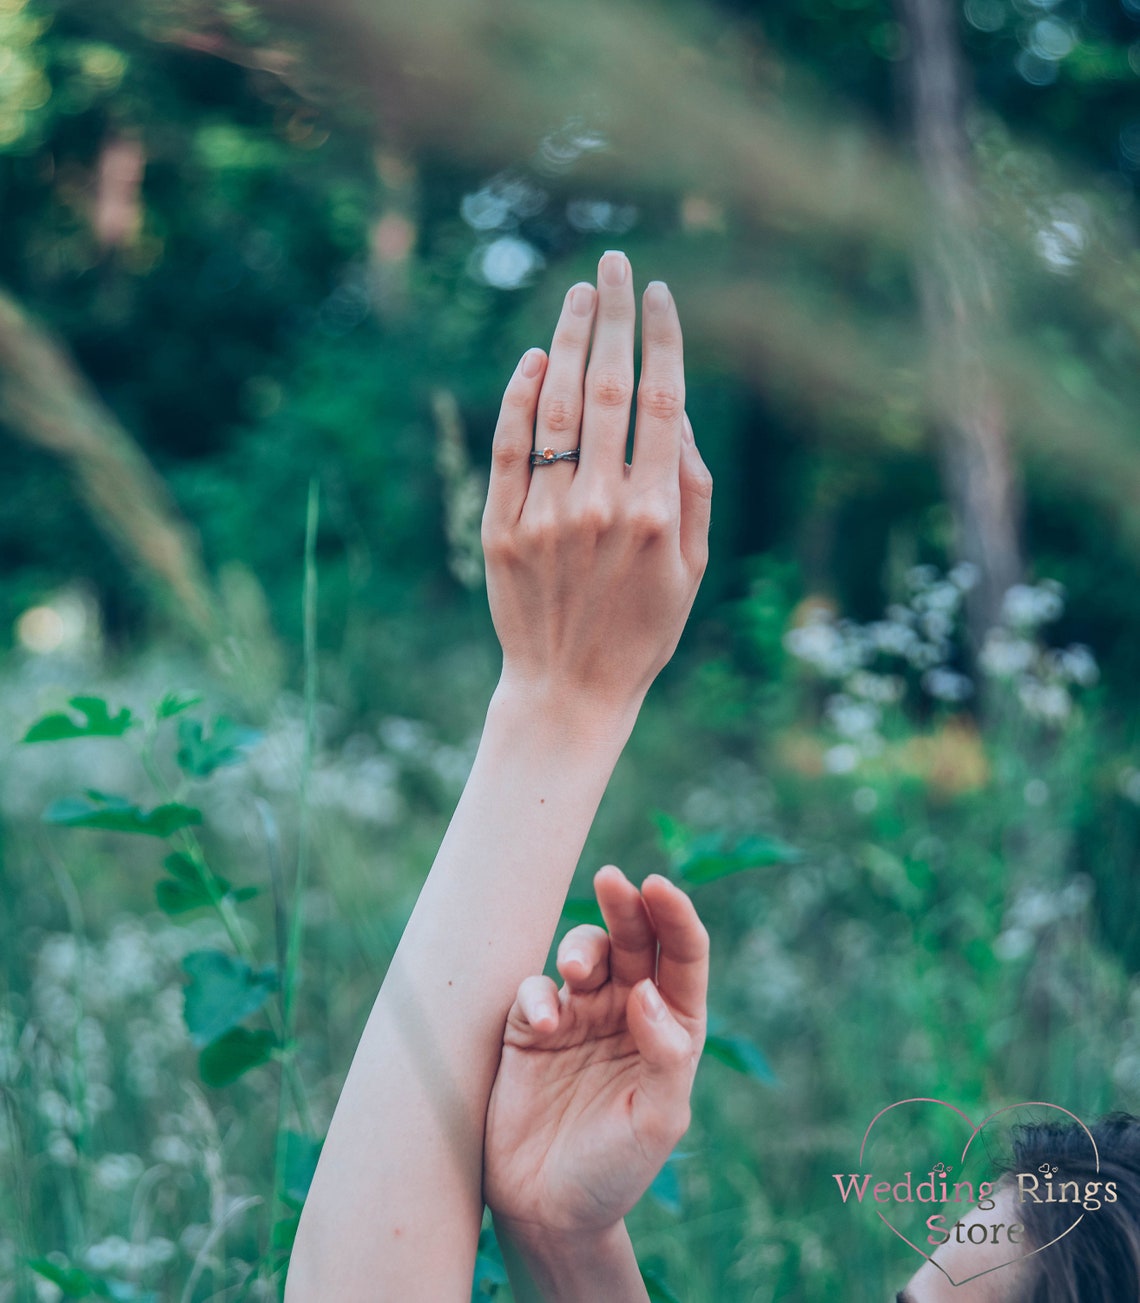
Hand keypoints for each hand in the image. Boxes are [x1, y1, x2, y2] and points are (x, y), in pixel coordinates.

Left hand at [482, 251, 712, 721]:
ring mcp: (545, 517)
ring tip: (579, 294)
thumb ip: (691, 486)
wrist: (569, 688)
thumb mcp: (692, 567)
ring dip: (569, 341)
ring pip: (557, 408)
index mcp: (656, 513)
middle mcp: (600, 506)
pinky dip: (519, 398)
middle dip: (614, 317)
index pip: (662, 401)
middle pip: (608, 389)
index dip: (662, 339)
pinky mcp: (501, 530)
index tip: (660, 292)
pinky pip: (509, 449)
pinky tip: (535, 359)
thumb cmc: (643, 628)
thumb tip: (676, 408)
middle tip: (614, 263)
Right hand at [483, 866, 707, 1252]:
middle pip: (633, 939)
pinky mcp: (529, 1029)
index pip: (681, 958)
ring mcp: (578, 1017)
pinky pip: (533, 990)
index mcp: (671, 1027)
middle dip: (626, 905)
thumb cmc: (615, 1169)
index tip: (659, 887)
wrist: (548, 1211)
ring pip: (584, 952)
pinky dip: (536, 995)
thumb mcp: (657, 1121)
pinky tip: (544, 1024)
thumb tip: (649, 992)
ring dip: (581, 947)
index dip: (676, 917)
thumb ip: (665, 1056)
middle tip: (614, 880)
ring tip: (574, 971)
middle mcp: (626, 1011)